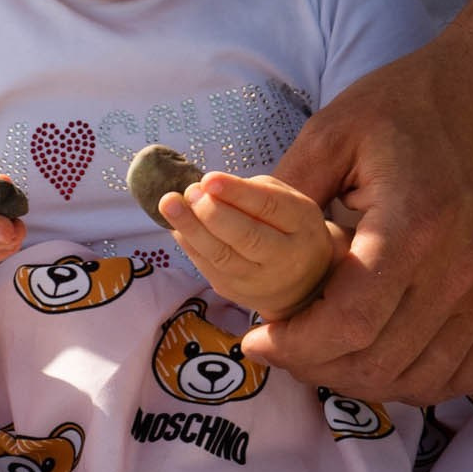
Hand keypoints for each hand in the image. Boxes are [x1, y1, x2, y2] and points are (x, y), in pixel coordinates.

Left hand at [156, 171, 337, 321]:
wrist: (301, 282)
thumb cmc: (287, 227)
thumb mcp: (286, 200)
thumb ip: (252, 190)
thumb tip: (207, 187)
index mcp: (302, 224)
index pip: (269, 207)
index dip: (236, 193)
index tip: (208, 179)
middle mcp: (284, 257)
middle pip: (247, 237)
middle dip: (212, 213)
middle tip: (190, 192)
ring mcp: (259, 280)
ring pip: (222, 257)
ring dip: (192, 229)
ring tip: (170, 204)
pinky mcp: (235, 292)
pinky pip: (208, 268)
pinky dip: (189, 245)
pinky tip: (175, 226)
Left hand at [246, 16, 472, 402]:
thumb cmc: (416, 101)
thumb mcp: (335, 129)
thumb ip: (285, 192)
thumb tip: (232, 238)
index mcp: (413, 226)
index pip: (349, 322)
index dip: (295, 346)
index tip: (259, 340)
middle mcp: (461, 269)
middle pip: (381, 361)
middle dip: (317, 368)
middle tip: (283, 349)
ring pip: (423, 379)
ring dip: (364, 382)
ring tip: (325, 357)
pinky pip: (467, 371)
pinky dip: (419, 382)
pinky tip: (382, 359)